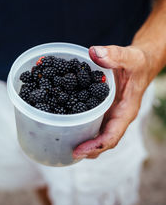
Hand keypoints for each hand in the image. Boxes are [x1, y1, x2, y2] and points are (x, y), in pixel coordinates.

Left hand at [73, 44, 151, 159]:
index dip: (96, 146)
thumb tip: (94, 52)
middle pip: (102, 140)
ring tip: (64, 143)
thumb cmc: (138, 62)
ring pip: (97, 133)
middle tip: (67, 151)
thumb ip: (114, 55)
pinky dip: (81, 124)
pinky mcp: (104, 108)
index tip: (79, 151)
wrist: (141, 63)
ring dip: (83, 141)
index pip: (112, 136)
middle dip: (87, 149)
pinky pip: (93, 120)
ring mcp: (110, 114)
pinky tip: (67, 122)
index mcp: (125, 111)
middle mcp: (117, 116)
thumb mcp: (130, 57)